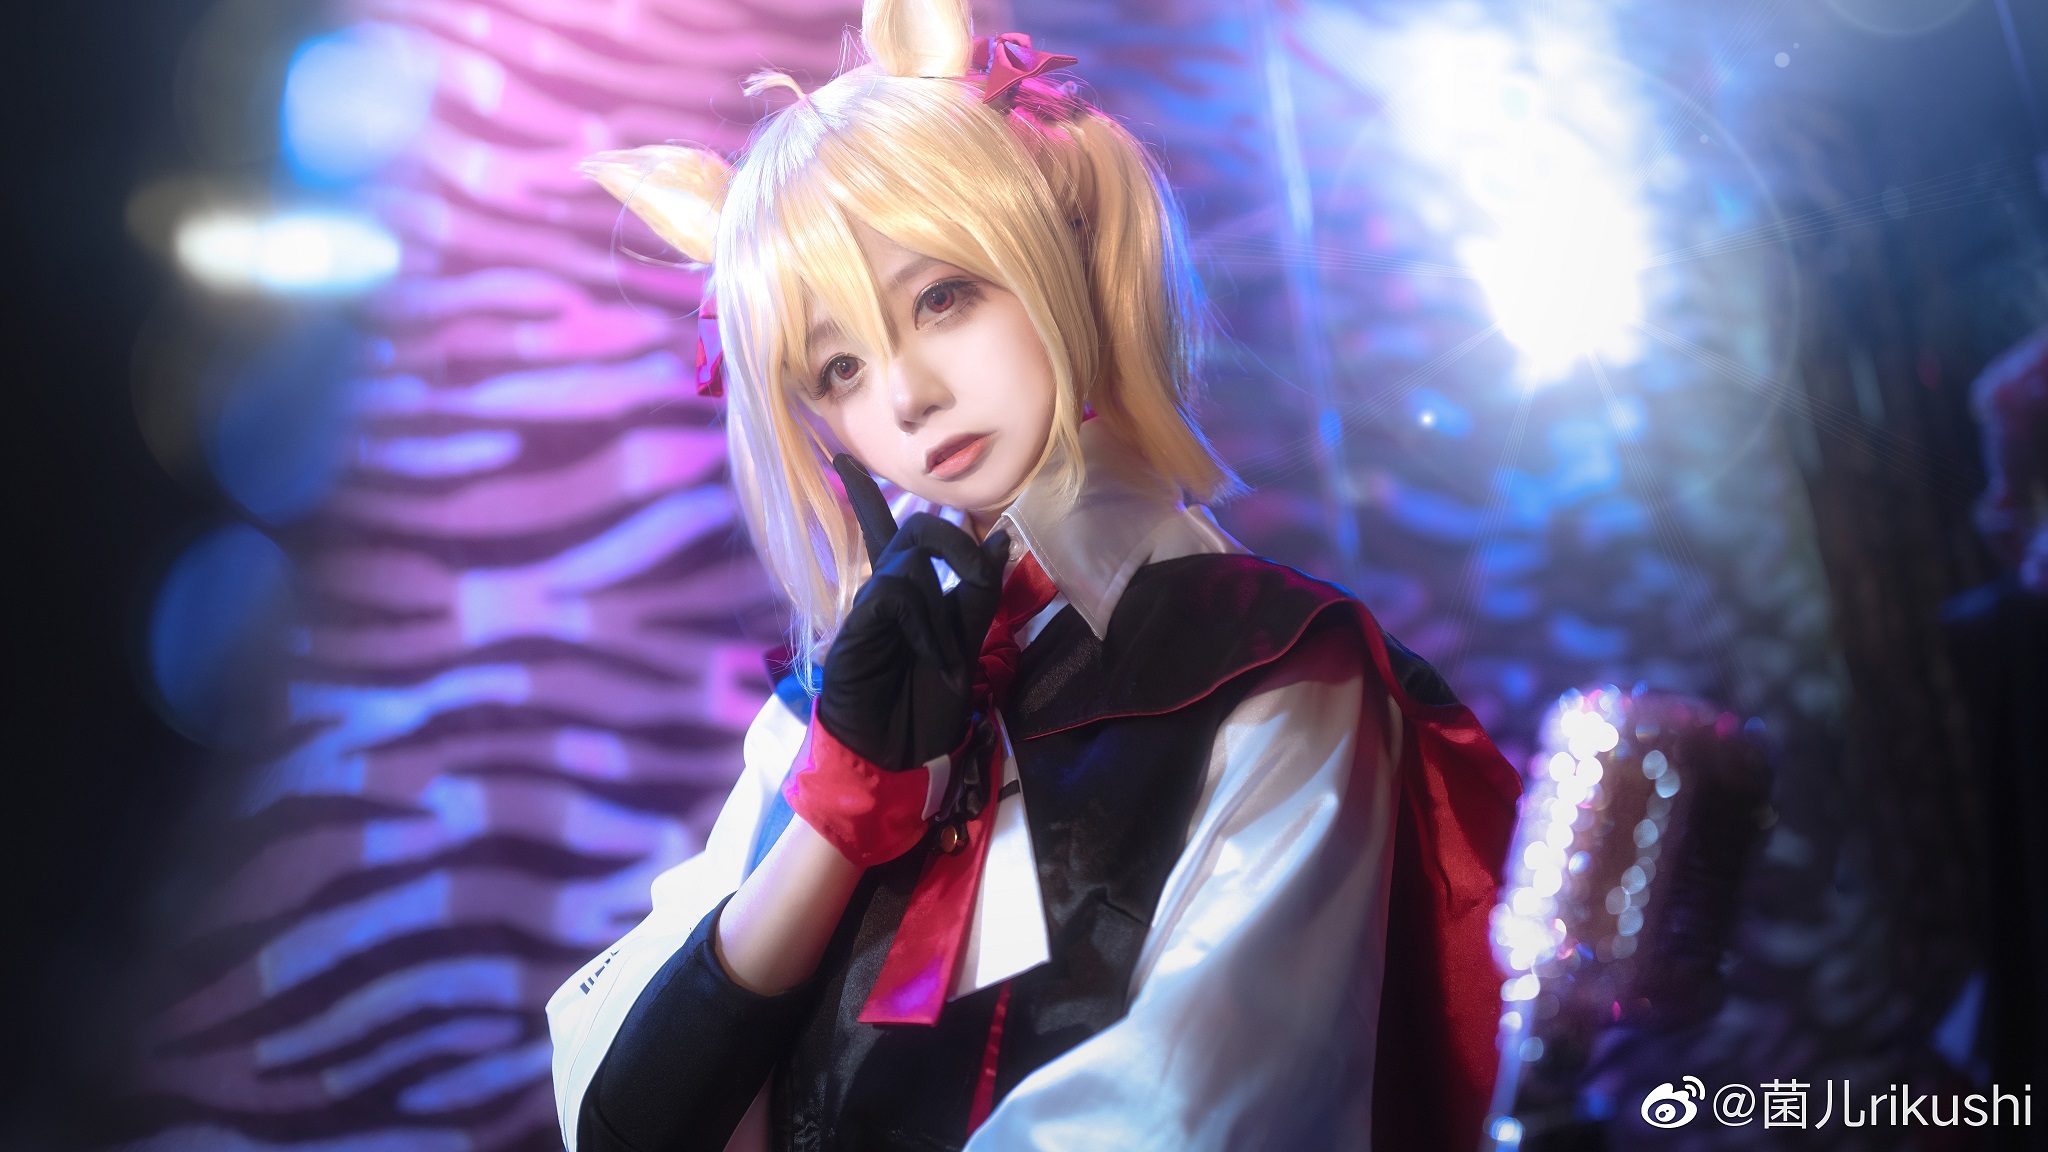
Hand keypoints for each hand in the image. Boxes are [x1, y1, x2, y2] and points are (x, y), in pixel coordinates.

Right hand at [816, 455, 1008, 772]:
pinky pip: (897, 595)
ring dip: (942, 610)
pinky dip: (924, 625)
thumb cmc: (926, 704)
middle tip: (977, 572)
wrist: (896, 756)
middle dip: (954, 544)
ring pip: (911, 565)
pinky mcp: (856, 628)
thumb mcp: (966, 643)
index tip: (840, 456)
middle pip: (913, 532)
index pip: (891, 530)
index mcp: (906, 593)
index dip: (868, 492)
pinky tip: (932, 657)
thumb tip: (999, 539)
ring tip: (946, 657)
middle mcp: (883, 593)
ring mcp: (867, 609)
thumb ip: (978, 594)